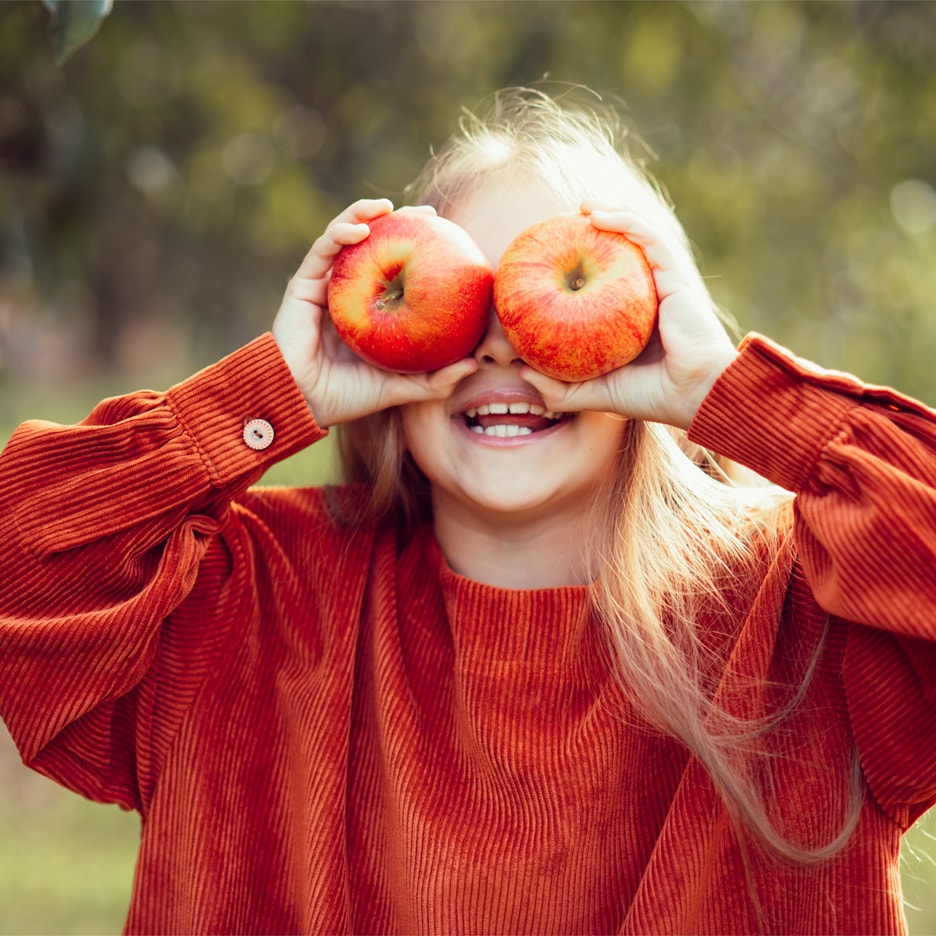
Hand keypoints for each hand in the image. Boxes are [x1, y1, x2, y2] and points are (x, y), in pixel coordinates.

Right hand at [272, 199, 477, 427]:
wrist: (303, 403)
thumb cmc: (348, 396)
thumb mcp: (401, 387)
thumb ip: (436, 379)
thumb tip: (477, 364)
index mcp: (370, 309)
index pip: (395, 268)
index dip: (417, 248)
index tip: (446, 235)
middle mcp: (347, 292)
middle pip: (373, 245)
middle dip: (398, 222)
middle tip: (427, 214)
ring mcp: (324, 286)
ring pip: (344, 237)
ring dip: (364, 214)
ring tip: (388, 207)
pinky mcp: (303, 286)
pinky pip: (322, 251)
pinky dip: (340, 234)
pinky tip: (360, 229)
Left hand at [519, 203, 737, 429]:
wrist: (694, 395)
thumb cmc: (651, 396)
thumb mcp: (595, 392)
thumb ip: (560, 388)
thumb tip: (519, 371)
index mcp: (633, 317)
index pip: (606, 281)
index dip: (582, 263)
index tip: (551, 256)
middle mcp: (649, 294)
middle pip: (622, 252)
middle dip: (596, 231)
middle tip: (563, 224)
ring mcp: (663, 283)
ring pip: (637, 236)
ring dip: (610, 213)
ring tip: (581, 206)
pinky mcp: (675, 276)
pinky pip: (648, 238)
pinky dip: (624, 221)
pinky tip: (596, 215)